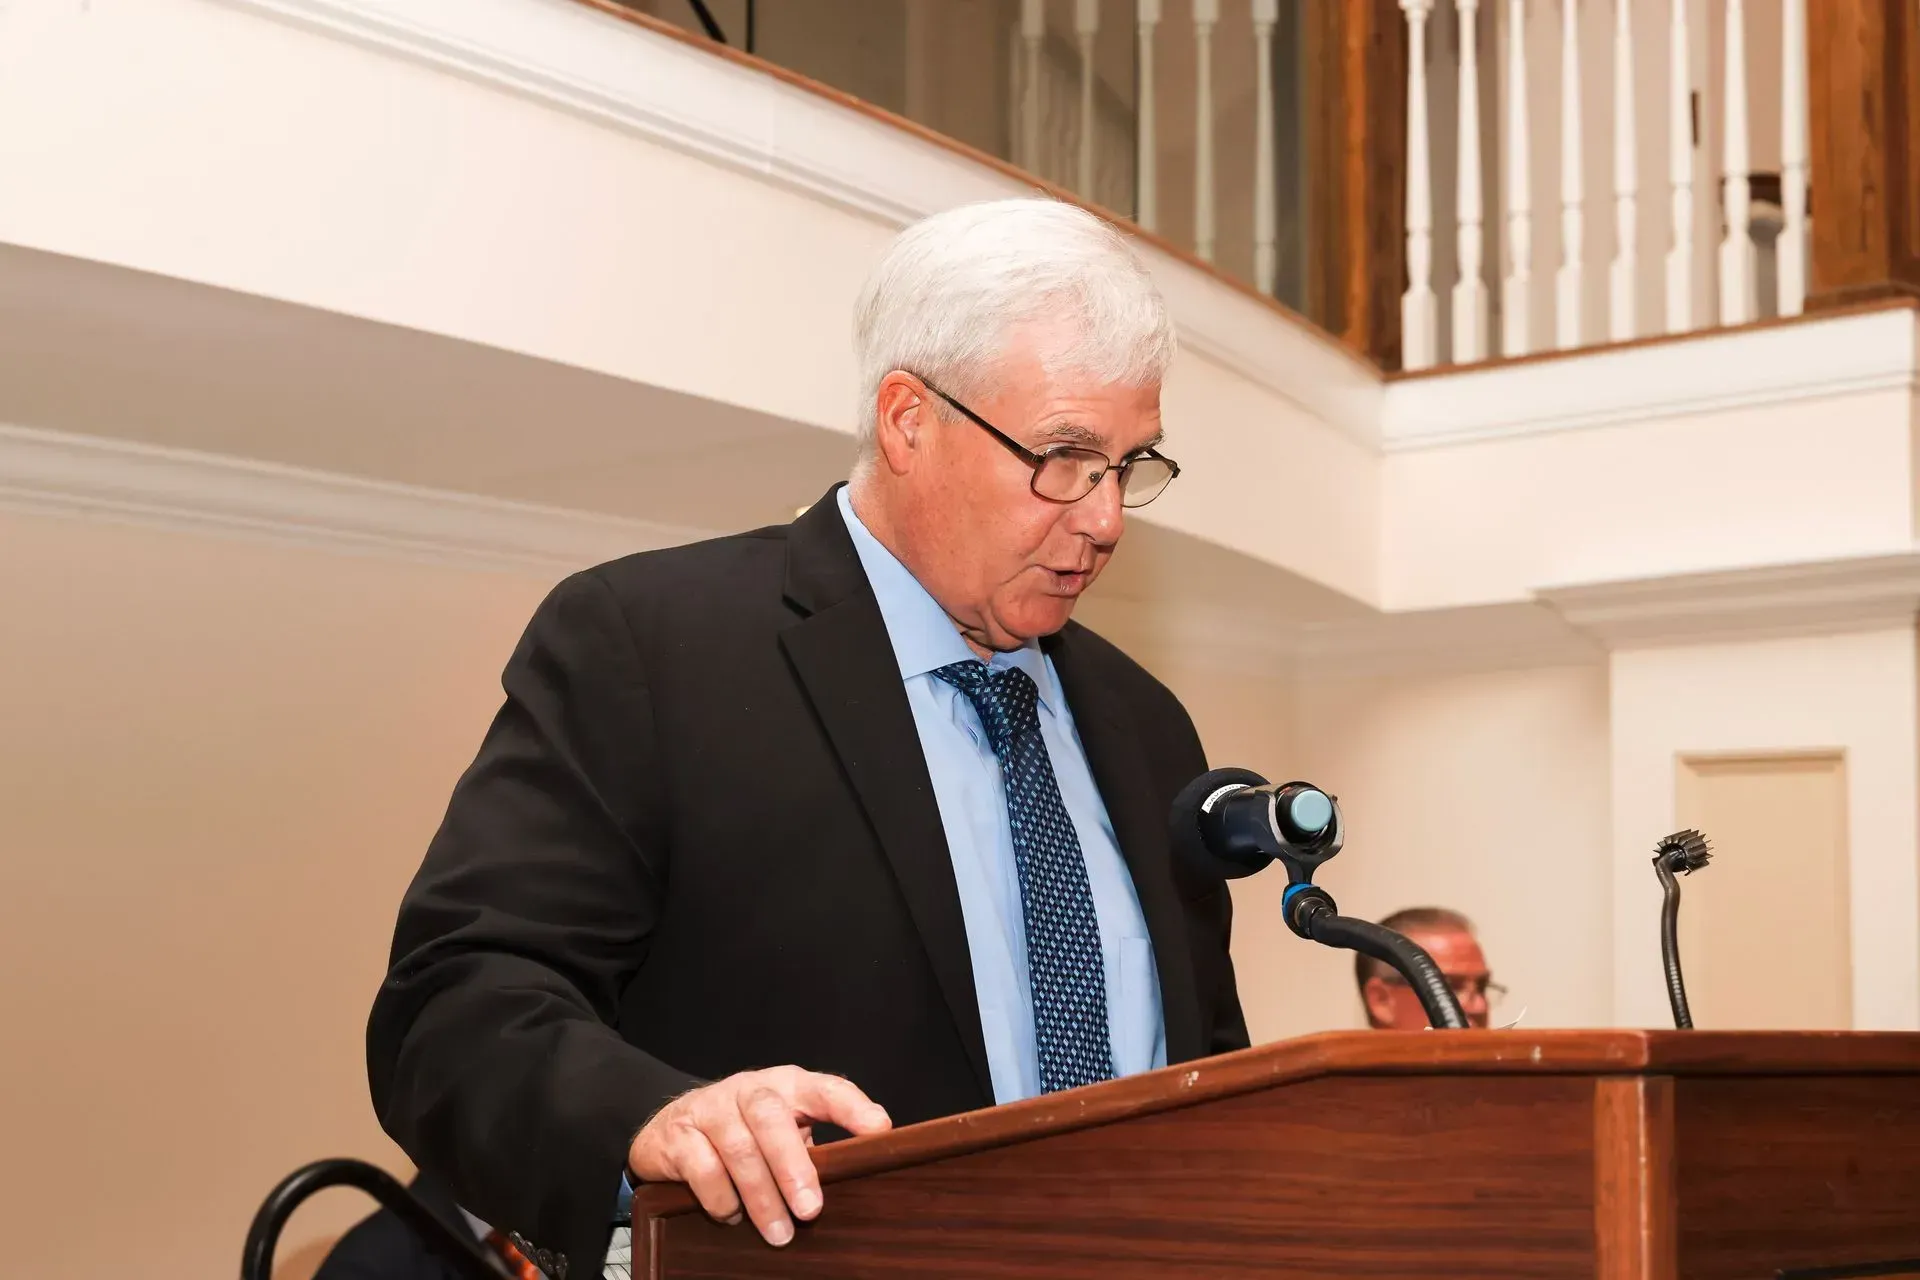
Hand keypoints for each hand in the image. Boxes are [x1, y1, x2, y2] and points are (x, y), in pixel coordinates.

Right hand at [627, 1067, 890, 1245]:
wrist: (671, 1127)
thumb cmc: (744, 1133)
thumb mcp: (782, 1131)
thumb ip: (812, 1148)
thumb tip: (855, 1184)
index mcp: (786, 1086)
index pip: (824, 1088)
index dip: (852, 1106)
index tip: (879, 1130)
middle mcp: (749, 1089)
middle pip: (772, 1118)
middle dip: (793, 1166)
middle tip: (811, 1210)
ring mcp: (710, 1108)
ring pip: (739, 1148)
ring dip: (761, 1196)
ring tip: (779, 1233)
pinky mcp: (678, 1134)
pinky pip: (702, 1168)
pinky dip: (721, 1198)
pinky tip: (732, 1216)